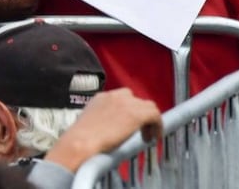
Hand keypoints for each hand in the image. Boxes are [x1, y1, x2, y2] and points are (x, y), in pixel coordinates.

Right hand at [45, 88, 162, 171]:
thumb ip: (100, 121)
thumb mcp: (89, 123)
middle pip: (136, 100)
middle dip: (140, 114)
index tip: (129, 125)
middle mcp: (114, 96)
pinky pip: (155, 115)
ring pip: (148, 106)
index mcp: (101, 97)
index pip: (122, 98)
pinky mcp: (137, 114)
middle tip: (140, 131)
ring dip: (149, 121)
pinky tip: (154, 137)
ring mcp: (126, 103)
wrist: (81, 142)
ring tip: (148, 136)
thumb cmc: (80, 140)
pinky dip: (158, 126)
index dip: (129, 111)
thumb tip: (107, 130)